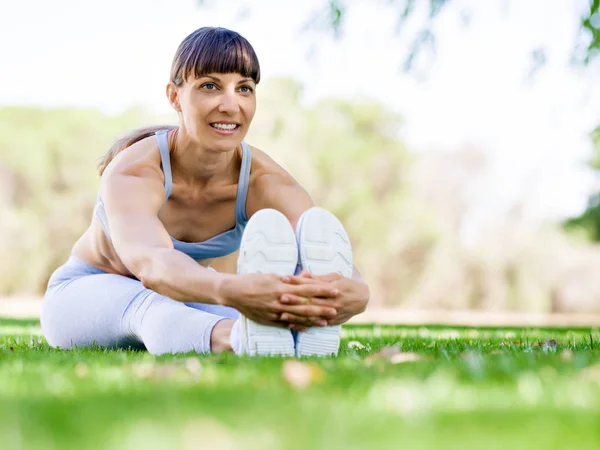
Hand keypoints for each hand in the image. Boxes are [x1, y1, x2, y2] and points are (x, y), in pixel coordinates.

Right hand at [216, 273, 339, 327]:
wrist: (234, 292)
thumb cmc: (254, 280)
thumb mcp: (272, 276)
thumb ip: (290, 279)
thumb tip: (306, 277)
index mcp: (282, 287)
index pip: (307, 288)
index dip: (322, 290)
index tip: (335, 290)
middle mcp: (280, 300)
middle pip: (305, 304)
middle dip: (322, 308)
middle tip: (336, 309)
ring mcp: (275, 312)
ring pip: (297, 317)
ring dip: (312, 320)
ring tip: (325, 322)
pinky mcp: (269, 320)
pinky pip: (286, 325)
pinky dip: (297, 326)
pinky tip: (307, 329)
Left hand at [279, 271, 368, 326]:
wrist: (362, 299)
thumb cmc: (346, 284)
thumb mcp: (334, 277)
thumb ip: (318, 278)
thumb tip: (303, 274)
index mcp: (332, 288)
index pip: (311, 285)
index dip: (297, 282)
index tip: (285, 279)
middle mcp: (332, 302)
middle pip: (310, 301)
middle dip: (295, 300)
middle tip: (280, 298)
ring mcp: (332, 313)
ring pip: (311, 315)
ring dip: (296, 316)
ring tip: (282, 315)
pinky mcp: (332, 322)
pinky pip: (316, 325)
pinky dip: (304, 325)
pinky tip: (292, 326)